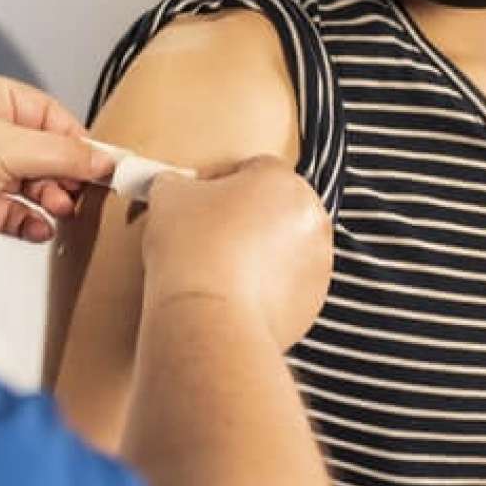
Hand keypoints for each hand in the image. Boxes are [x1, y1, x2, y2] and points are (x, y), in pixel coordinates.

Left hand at [0, 75, 115, 265]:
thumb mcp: (4, 147)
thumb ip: (61, 154)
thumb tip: (103, 159)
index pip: (46, 113)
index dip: (77, 139)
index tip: (106, 164)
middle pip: (40, 149)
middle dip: (64, 172)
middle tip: (85, 192)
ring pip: (26, 182)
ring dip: (49, 198)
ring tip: (63, 211)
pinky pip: (9, 212)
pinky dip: (28, 221)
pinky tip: (42, 229)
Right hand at [141, 156, 332, 349]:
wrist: (206, 316)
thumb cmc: (192, 249)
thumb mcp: (169, 194)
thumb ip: (178, 183)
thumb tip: (175, 188)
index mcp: (283, 181)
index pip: (251, 169)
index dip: (219, 182)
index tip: (198, 199)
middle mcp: (310, 218)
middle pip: (273, 208)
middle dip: (244, 217)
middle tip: (208, 233)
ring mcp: (317, 263)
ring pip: (282, 248)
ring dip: (255, 252)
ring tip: (216, 267)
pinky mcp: (311, 302)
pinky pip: (285, 286)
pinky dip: (263, 287)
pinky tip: (230, 292)